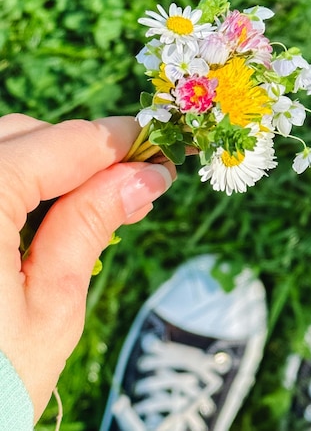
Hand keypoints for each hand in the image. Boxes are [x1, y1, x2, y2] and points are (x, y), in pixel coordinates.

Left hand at [0, 114, 175, 421]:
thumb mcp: (50, 309)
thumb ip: (91, 225)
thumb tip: (143, 176)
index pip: (60, 144)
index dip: (118, 143)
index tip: (160, 153)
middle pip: (24, 136)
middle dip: (85, 152)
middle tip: (136, 184)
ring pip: (1, 151)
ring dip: (52, 166)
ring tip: (102, 201)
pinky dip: (19, 184)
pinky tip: (50, 213)